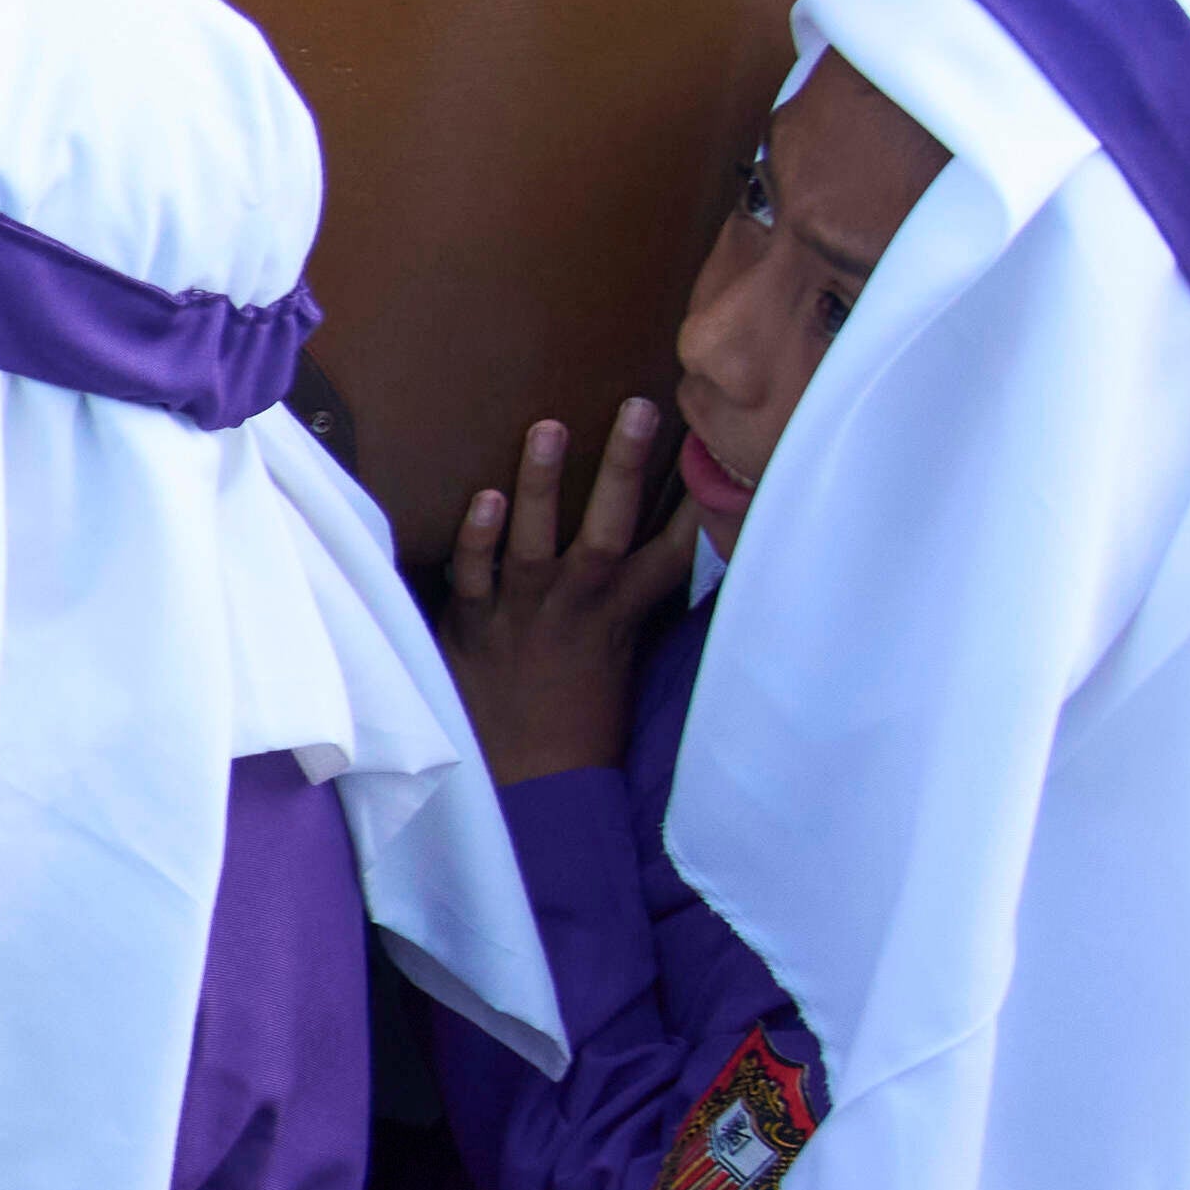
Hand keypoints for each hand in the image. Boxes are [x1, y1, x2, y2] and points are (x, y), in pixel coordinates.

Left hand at [440, 398, 702, 785]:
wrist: (534, 782)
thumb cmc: (580, 717)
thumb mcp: (622, 654)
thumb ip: (635, 599)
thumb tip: (661, 546)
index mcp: (624, 615)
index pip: (673, 552)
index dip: (697, 502)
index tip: (717, 448)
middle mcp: (578, 606)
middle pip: (608, 528)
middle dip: (624, 467)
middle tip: (640, 408)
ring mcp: (524, 614)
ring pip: (535, 540)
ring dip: (542, 483)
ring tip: (549, 427)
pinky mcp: (472, 627)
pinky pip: (473, 576)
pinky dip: (478, 539)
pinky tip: (484, 499)